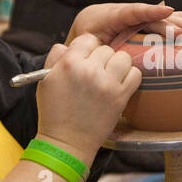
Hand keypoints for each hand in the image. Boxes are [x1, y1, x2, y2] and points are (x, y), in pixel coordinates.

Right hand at [35, 34, 141, 162]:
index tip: (87, 59)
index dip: (88, 48)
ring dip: (118, 65)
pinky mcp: (120, 96)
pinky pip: (135, 74)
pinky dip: (130, 77)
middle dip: (102, 59)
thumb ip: (55, 57)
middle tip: (97, 73)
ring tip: (110, 77)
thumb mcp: (45, 80)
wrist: (67, 142)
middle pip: (106, 48)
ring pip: (123, 57)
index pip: (88, 39)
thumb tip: (67, 45)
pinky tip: (120, 85)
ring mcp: (107, 83)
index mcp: (69, 63)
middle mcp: (89, 70)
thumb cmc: (54, 112)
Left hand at [67, 2, 181, 49]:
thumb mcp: (86, 47)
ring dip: (180, 21)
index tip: (167, 11)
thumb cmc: (82, 45)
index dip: (150, 11)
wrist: (80, 35)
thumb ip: (98, 49)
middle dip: (170, 22)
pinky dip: (179, 23)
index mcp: (107, 16)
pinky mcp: (142, 23)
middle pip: (150, 16)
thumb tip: (114, 56)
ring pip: (159, 17)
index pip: (131, 11)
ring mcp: (134, 17)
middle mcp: (123, 13)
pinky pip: (162, 22)